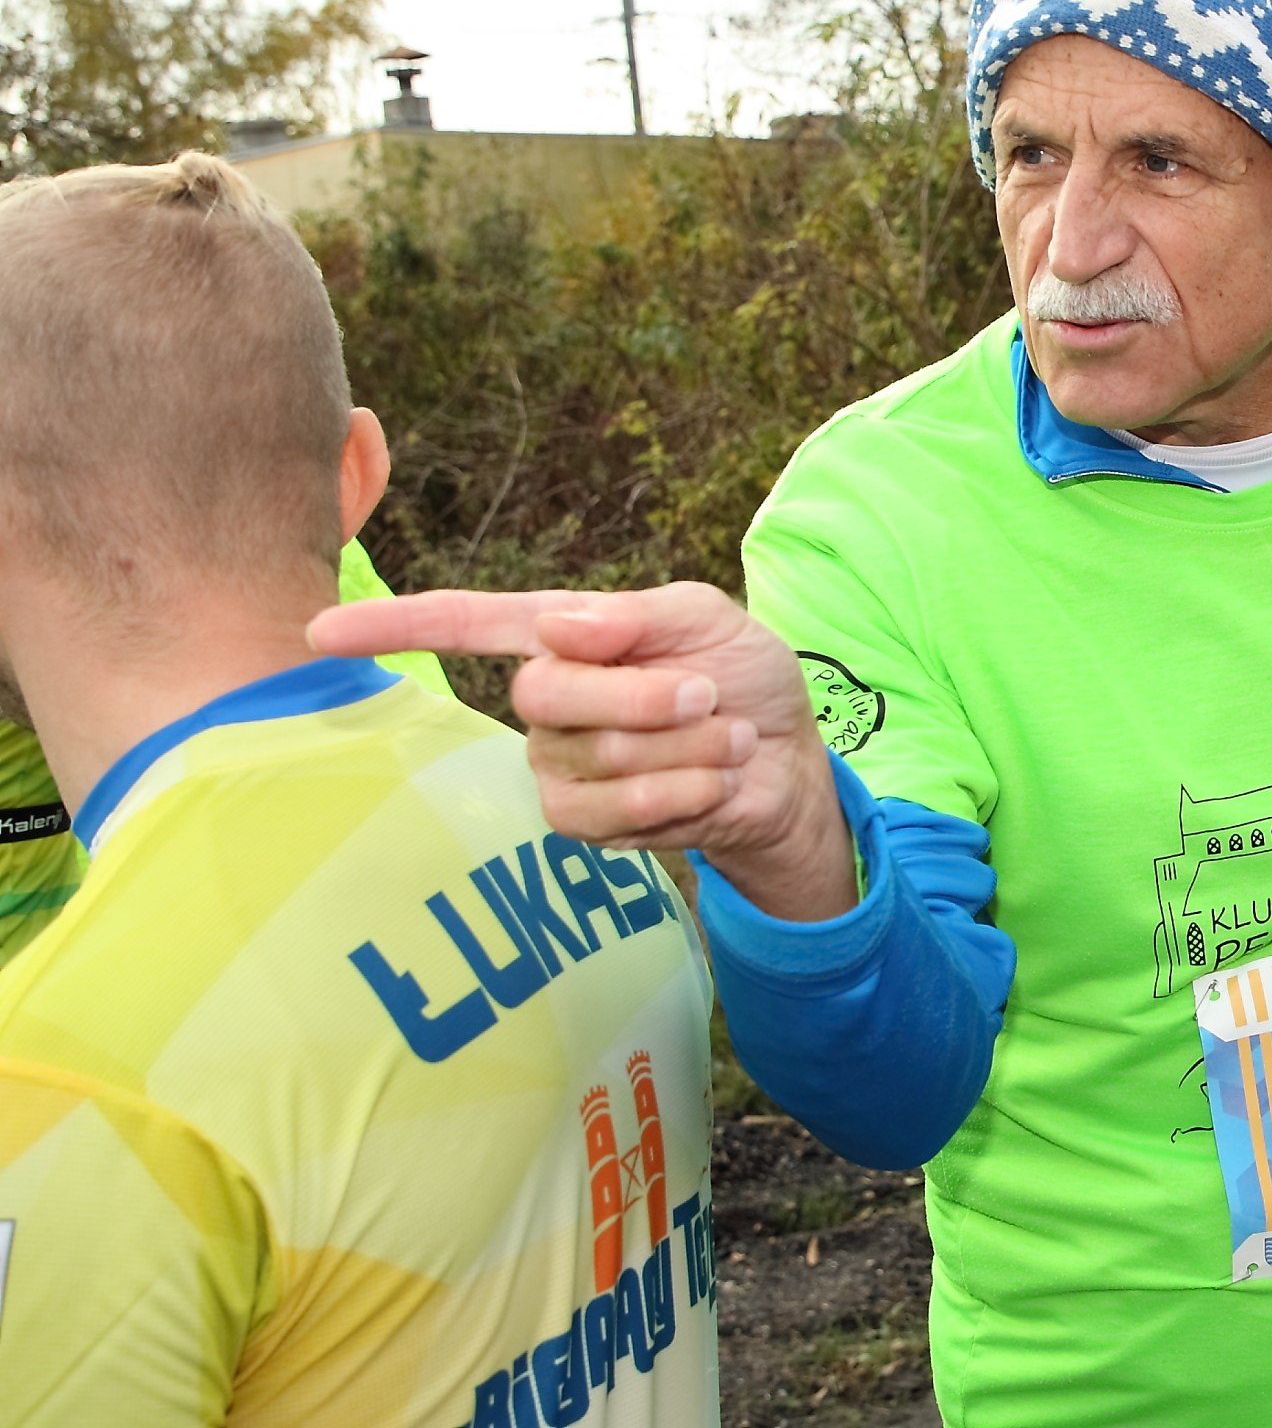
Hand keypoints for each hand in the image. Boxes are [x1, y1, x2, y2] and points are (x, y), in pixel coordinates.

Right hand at [309, 583, 858, 920]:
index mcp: (567, 634)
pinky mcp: (588, 820)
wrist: (786, 760)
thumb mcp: (708, 620)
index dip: (395, 625)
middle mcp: (548, 699)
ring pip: (581, 757)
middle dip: (641, 697)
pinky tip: (711, 781)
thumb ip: (635, 617)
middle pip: (542, 693)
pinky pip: (606, 812)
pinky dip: (678, 792)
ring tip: (723, 739)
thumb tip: (553, 625)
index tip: (319, 632)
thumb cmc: (742, 676)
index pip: (464, 623)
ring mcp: (560, 763)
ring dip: (676, 748)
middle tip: (707, 696)